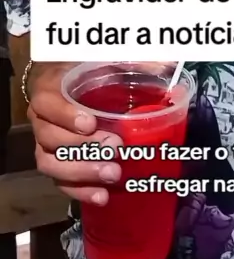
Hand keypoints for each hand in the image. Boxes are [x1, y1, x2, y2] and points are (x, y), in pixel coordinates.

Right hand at [28, 62, 122, 205]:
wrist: (72, 87)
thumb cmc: (89, 71)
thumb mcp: (107, 61)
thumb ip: (133, 63)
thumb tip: (167, 66)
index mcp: (49, 90)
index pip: (46, 104)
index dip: (65, 115)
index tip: (91, 123)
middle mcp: (41, 119)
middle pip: (50, 139)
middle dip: (83, 148)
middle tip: (115, 148)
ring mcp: (45, 144)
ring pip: (51, 164)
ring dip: (82, 173)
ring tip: (113, 174)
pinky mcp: (55, 163)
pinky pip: (60, 182)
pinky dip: (80, 191)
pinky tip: (103, 197)